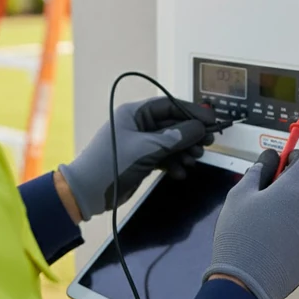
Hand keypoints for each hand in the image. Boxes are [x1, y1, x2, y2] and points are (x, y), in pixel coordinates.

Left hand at [58, 97, 216, 220]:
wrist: (87, 192)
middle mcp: (137, 124)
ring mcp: (139, 142)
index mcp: (134, 113)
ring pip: (170, 142)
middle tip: (208, 142)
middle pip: (172, 124)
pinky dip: (173, 163)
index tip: (210, 120)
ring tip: (194, 160)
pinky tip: (180, 172)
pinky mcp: (140, 159)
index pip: (169, 106)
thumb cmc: (111, 164)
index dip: (191, 111)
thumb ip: (175, 138)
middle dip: (190, 134)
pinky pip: (163, 156)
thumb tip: (199, 128)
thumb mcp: (146, 149)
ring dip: (184, 151)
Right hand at [203, 149, 298, 298]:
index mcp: (294, 190)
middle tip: (274, 187)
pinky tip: (277, 236)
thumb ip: (257, 172)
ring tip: (272, 216)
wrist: (247, 282)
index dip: (296, 157)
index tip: (284, 160)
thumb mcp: (239, 195)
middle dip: (298, 179)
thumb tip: (267, 161)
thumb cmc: (240, 236)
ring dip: (298, 204)